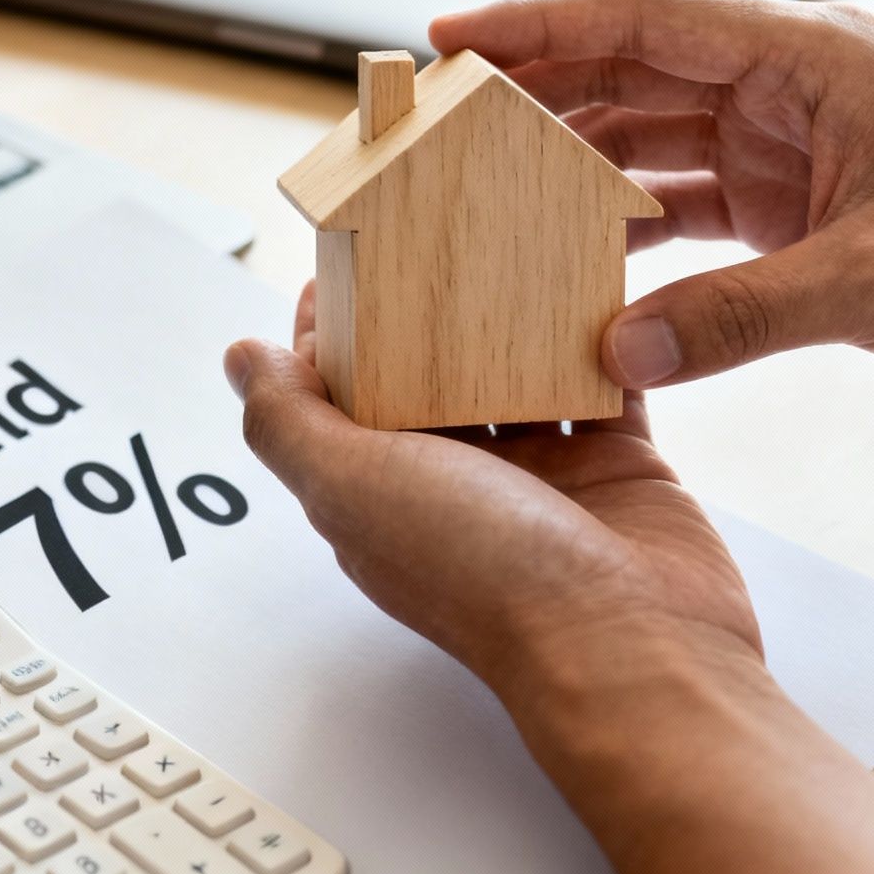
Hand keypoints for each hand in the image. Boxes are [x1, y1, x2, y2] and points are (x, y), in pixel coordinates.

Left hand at [224, 284, 756, 697]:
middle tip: (429, 224)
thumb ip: (288, 422)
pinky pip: (604, 382)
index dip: (336, 327)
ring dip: (512, 313)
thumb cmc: (489, 579)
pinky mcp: (619, 465)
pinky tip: (595, 282)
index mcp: (380, 491)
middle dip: (424, 305)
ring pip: (516, 370)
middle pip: (428, 374)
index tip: (347, 253)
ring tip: (507, 235)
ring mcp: (540, 474)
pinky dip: (599, 337)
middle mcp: (455, 483)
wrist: (632, 648)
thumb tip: (241, 360)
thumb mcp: (352, 488)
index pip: (341, 391)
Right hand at [430, 0, 873, 404]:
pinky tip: (574, 257)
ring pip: (649, 140)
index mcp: (810, 58)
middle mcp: (789, 89)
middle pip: (631, 73)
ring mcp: (788, 147)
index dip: (538, 24)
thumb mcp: (873, 283)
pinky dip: (627, 231)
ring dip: (573, 165)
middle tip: (441, 121)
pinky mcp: (793, 209)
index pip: (644, 18)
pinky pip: (682, 206)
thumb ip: (738, 317)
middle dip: (536, 92)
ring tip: (486, 191)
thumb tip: (619, 354)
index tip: (453, 40)